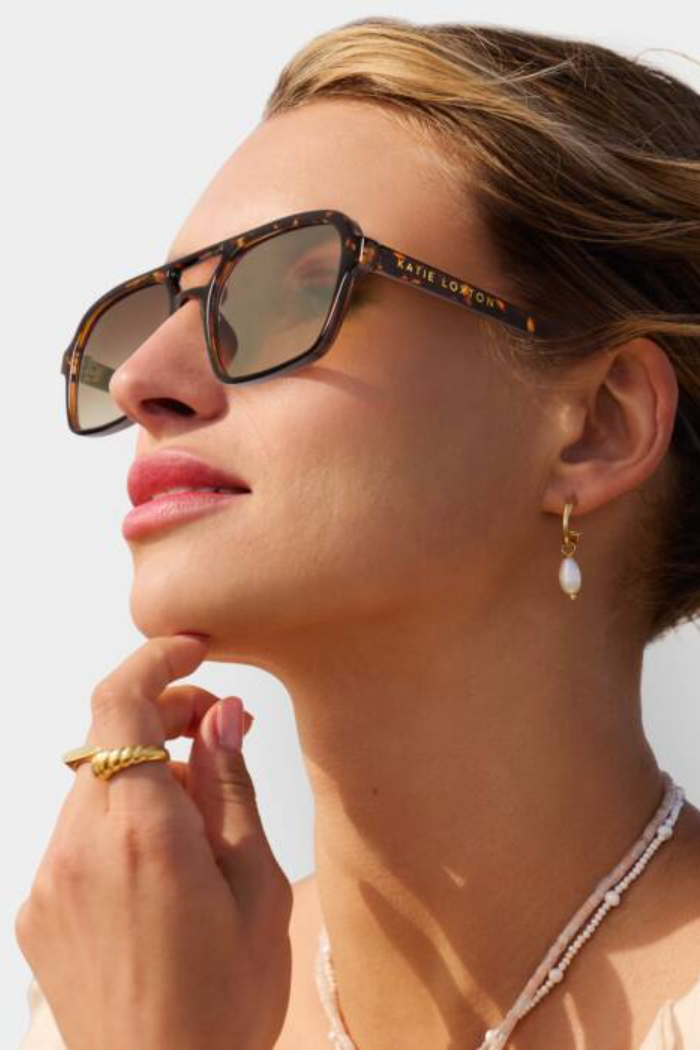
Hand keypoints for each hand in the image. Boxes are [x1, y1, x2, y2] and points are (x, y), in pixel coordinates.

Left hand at [15, 634, 292, 1049]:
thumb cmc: (226, 1002)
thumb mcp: (257, 888)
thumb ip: (231, 788)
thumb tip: (223, 714)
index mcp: (143, 836)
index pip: (119, 704)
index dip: (155, 660)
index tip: (193, 648)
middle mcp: (79, 848)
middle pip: (106, 738)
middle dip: (162, 718)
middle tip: (218, 731)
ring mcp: (49, 881)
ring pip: (94, 785)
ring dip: (143, 774)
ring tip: (199, 818)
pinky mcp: (37, 911)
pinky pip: (76, 833)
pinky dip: (117, 820)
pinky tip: (160, 865)